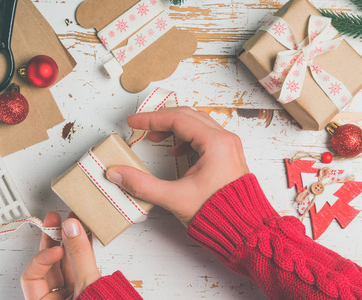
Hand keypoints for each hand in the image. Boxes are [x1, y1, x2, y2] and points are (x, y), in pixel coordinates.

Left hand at [21, 212, 100, 298]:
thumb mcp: (87, 287)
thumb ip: (80, 256)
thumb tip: (71, 229)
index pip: (32, 277)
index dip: (42, 259)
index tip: (58, 248)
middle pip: (48, 266)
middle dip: (52, 240)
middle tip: (55, 220)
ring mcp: (71, 293)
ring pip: (65, 263)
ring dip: (69, 241)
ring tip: (72, 221)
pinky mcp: (86, 287)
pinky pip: (80, 265)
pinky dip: (82, 250)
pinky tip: (85, 234)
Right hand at [106, 107, 248, 226]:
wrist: (244, 230)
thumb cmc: (219, 213)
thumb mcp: (175, 198)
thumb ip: (142, 184)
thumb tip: (118, 173)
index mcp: (215, 144)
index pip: (178, 119)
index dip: (151, 119)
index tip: (134, 122)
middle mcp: (225, 140)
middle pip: (188, 116)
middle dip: (161, 120)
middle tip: (141, 126)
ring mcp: (228, 146)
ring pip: (197, 124)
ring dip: (174, 128)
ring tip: (155, 138)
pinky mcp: (227, 155)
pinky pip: (205, 135)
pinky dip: (186, 138)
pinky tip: (176, 151)